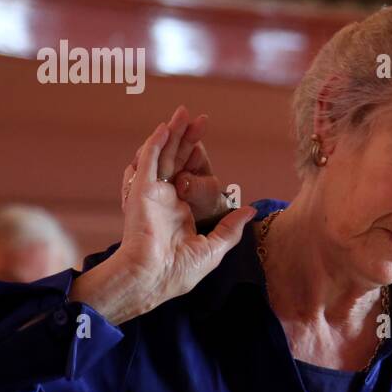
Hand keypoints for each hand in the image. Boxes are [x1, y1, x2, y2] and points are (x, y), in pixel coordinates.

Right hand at [80, 120, 255, 324]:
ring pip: (163, 155)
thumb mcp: (214, 248)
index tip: (205, 142)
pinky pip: (148, 163)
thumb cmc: (180, 271)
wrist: (155, 279)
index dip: (196, 157)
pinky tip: (164, 128)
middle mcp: (164, 199)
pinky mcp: (141, 191)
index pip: (188, 175)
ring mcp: (151, 194)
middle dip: (187, 137)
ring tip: (183, 113)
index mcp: (179, 211)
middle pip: (177, 160)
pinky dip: (155, 144)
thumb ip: (231, 227)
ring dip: (172, 134)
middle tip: (200, 117)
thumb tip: (250, 211)